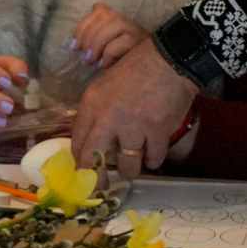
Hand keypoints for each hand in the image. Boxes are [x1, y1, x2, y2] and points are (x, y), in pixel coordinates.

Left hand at [69, 39, 197, 180]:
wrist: (169, 61)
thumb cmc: (136, 70)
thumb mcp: (104, 85)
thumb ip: (95, 113)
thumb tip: (89, 142)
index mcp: (92, 104)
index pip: (77, 143)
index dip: (79, 162)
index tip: (83, 171)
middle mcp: (109, 118)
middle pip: (94, 161)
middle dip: (96, 179)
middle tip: (101, 186)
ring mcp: (134, 128)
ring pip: (127, 167)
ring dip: (130, 169)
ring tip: (133, 164)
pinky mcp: (158, 133)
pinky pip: (153, 160)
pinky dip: (153, 160)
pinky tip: (152, 153)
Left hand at [70, 3, 148, 70]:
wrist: (151, 75)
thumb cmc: (124, 66)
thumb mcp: (106, 53)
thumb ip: (95, 43)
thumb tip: (75, 45)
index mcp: (118, 22)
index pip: (100, 9)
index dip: (84, 25)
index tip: (74, 46)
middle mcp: (129, 23)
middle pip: (106, 16)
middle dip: (88, 35)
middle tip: (83, 56)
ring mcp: (137, 31)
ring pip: (115, 23)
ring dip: (98, 42)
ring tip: (91, 61)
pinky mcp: (143, 43)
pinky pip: (124, 41)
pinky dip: (109, 53)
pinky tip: (105, 66)